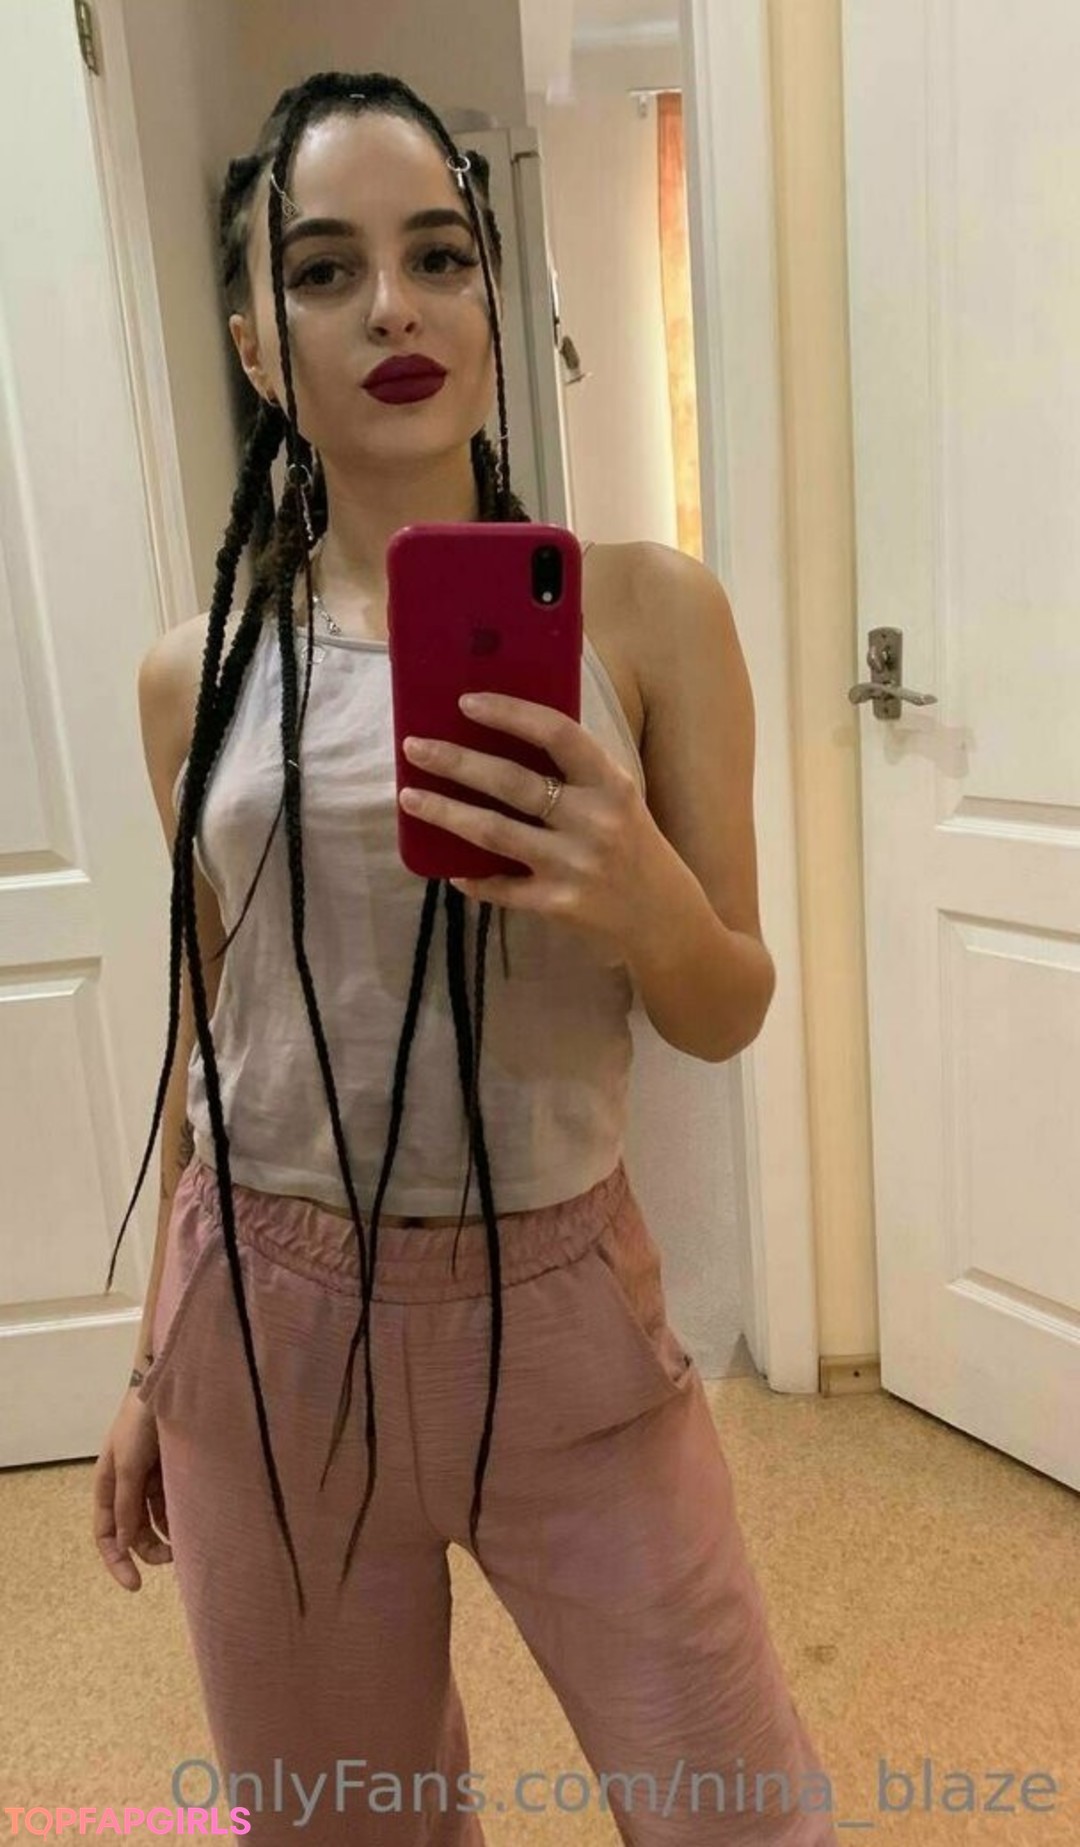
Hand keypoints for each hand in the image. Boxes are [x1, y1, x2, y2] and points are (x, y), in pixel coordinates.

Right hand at [91, 1391, 171, 1590]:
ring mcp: (152, 1478)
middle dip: (149, 1549)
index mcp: (108, 1484)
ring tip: (187, 1543)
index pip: (106, 1533)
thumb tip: (123, 1543)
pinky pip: (175, 1502)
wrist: (169, 1385)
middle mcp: (128, 1484)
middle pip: (133, 1531)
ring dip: (168, 1535)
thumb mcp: (130, 1465)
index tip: (135, 1585)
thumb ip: (126, 1504)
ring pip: (157, 1519)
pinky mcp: (175, 1469)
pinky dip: (181, 1516)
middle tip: (173, 1559)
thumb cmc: (141, 1423)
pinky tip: (195, 1523)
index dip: (116, 1561)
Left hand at [399, 690, 664, 968]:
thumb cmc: (632, 845)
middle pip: (512, 783)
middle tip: (414, 748)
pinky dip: (472, 876)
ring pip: (493, 833)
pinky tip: (448, 868)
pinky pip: (500, 886)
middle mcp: (593, 821)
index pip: (557, 734)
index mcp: (611, 784)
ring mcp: (573, 865)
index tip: (465, 703)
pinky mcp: (556, 904)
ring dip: (445, 813)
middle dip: (456, 762)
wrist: (662, 917)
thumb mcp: (618, 798)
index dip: (509, 714)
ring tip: (410, 797)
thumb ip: (575, 772)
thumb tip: (501, 736)